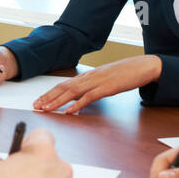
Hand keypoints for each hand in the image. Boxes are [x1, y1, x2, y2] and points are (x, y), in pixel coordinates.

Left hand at [33, 55, 160, 114]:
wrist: (142, 66)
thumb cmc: (125, 73)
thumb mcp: (105, 79)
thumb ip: (93, 87)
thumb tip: (81, 97)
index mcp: (88, 75)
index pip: (64, 84)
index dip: (50, 92)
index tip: (39, 100)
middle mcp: (89, 77)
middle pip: (64, 87)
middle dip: (48, 97)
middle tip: (36, 106)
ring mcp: (98, 82)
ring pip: (73, 92)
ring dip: (58, 101)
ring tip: (46, 109)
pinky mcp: (107, 88)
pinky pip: (89, 97)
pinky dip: (78, 105)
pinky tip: (70, 111)